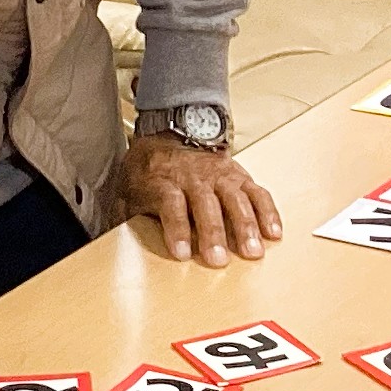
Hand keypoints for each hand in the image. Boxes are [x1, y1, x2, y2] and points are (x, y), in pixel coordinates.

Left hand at [116, 133, 280, 267]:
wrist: (169, 131)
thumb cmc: (150, 169)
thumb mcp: (128, 191)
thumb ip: (126, 218)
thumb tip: (117, 243)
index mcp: (163, 181)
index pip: (170, 204)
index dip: (176, 229)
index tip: (181, 252)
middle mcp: (193, 177)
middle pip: (205, 204)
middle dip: (213, 233)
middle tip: (218, 259)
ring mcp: (219, 175)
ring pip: (236, 199)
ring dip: (245, 226)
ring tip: (252, 251)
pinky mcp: (238, 174)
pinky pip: (257, 192)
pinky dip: (268, 212)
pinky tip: (273, 233)